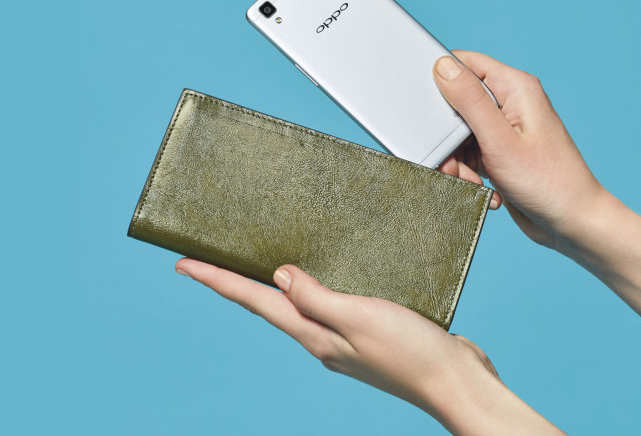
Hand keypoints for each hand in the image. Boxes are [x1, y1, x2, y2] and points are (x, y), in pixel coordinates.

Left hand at [175, 258, 560, 433]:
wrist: (458, 382)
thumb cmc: (413, 354)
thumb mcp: (358, 317)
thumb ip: (316, 297)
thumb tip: (278, 276)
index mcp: (313, 335)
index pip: (254, 301)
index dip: (217, 279)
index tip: (183, 263)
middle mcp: (321, 338)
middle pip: (266, 303)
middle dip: (234, 280)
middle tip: (207, 257)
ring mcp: (343, 337)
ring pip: (297, 303)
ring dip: (271, 282)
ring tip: (252, 261)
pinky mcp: (367, 332)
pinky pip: (329, 302)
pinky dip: (315, 285)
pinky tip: (321, 274)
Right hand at [433, 51, 605, 249]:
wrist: (571, 224)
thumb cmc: (548, 183)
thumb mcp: (499, 140)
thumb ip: (470, 101)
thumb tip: (443, 66)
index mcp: (516, 87)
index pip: (464, 63)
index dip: (441, 81)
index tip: (432, 110)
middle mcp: (511, 102)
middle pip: (456, 103)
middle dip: (447, 136)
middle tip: (454, 160)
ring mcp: (506, 128)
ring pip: (458, 132)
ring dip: (456, 159)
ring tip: (471, 179)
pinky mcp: (500, 150)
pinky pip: (468, 152)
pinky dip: (467, 170)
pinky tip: (483, 186)